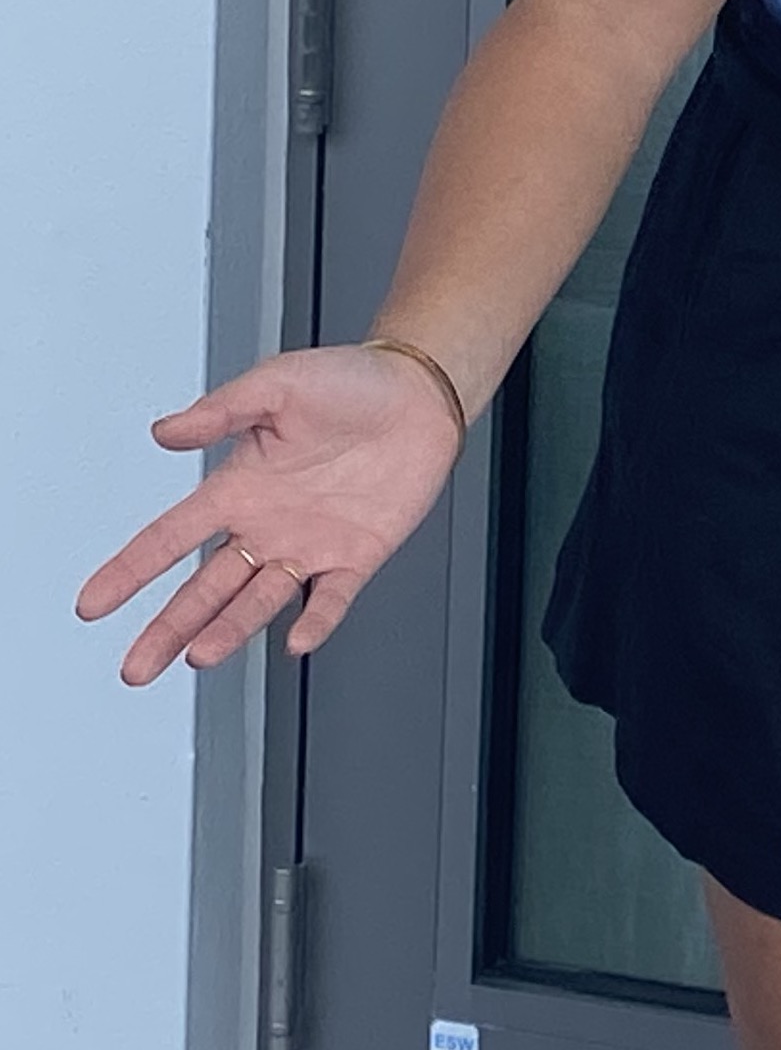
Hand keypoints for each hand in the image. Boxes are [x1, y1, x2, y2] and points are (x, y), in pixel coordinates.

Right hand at [76, 347, 467, 682]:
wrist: (421, 392)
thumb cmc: (350, 382)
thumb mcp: (277, 385)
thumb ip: (221, 411)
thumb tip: (165, 430)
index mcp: (238, 487)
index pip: (169, 537)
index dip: (129, 570)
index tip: (91, 605)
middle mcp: (266, 525)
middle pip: (204, 587)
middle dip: (168, 627)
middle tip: (136, 667)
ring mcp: (310, 544)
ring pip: (258, 600)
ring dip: (229, 628)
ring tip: (199, 655)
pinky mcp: (358, 555)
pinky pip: (332, 597)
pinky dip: (316, 619)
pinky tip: (297, 640)